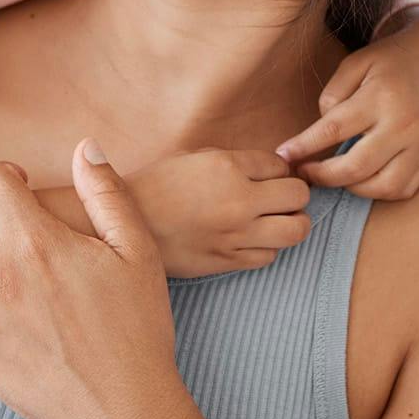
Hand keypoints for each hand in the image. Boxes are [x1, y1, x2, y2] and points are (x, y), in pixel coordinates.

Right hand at [132, 149, 310, 276]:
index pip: (281, 165)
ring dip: (290, 222)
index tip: (265, 175)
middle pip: (299, 195)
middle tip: (278, 196)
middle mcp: (238, 200)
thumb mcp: (191, 157)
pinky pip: (270, 256)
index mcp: (226, 166)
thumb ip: (232, 160)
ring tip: (274, 220)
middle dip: (293, 193)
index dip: (277, 169)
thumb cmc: (153, 186)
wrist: (120, 225)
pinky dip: (267, 246)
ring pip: (296, 230)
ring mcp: (236, 235)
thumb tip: (268, 167)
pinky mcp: (229, 261)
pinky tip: (249, 239)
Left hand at [274, 5, 418, 198]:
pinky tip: (361, 180)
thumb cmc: (390, 60)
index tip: (283, 155)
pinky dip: (379, 192)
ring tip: (332, 176)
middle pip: (355, 167)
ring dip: (351, 189)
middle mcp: (403, 125)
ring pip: (382, 186)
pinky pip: (404, 189)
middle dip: (321, 176)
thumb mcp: (356, 63)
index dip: (303, 147)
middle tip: (302, 173)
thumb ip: (333, 96)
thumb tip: (321, 134)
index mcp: (380, 97)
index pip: (333, 131)